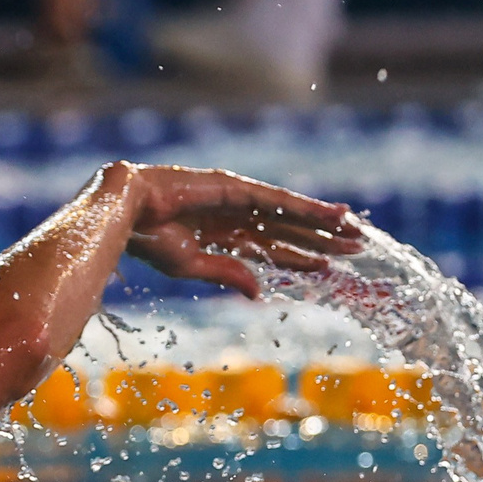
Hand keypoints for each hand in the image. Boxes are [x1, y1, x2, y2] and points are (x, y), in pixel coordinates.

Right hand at [120, 164, 363, 298]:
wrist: (126, 212)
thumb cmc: (147, 239)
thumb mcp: (192, 266)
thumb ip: (228, 274)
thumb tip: (259, 293)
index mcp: (222, 235)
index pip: (270, 248)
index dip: (299, 256)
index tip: (326, 265)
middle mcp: (236, 215)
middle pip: (288, 230)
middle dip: (321, 239)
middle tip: (356, 249)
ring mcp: (238, 200)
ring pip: (291, 215)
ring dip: (324, 224)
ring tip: (355, 232)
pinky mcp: (239, 189)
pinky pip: (281, 202)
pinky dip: (309, 208)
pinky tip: (335, 215)